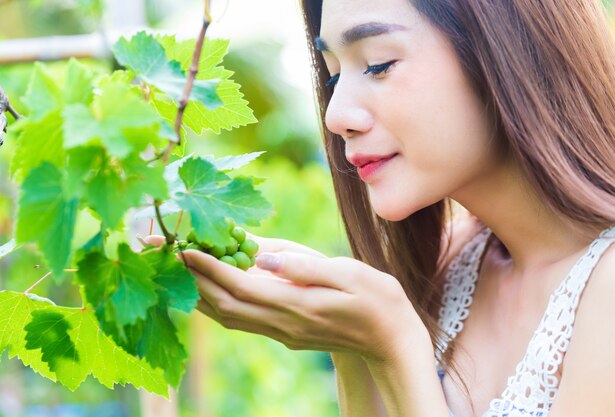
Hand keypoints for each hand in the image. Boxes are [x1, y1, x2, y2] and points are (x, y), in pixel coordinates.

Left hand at [144, 233, 429, 365]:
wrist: (391, 341)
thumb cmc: (378, 301)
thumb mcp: (351, 275)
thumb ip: (307, 267)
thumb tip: (265, 256)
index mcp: (296, 304)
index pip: (239, 284)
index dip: (207, 266)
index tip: (180, 246)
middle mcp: (282, 322)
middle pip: (223, 302)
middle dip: (190, 277)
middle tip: (162, 251)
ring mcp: (282, 331)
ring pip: (227, 315)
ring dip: (197, 292)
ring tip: (174, 268)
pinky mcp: (285, 332)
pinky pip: (240, 319)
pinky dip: (216, 304)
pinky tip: (206, 290)